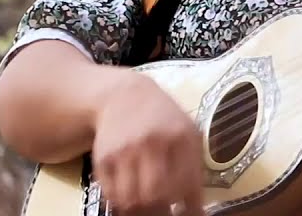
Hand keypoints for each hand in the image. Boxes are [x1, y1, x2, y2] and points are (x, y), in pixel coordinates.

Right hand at [90, 69, 204, 215]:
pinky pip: (112, 195)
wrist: (124, 97)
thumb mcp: (188, 133)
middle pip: (158, 194)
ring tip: (148, 202)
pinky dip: (122, 202)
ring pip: (132, 199)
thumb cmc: (163, 119)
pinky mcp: (103, 159)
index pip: (186, 183)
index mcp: (181, 136)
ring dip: (141, 208)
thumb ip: (196, 169)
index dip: (188, 205)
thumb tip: (198, 211)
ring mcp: (126, 150)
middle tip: (164, 206)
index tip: (186, 212)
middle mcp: (152, 142)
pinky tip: (131, 193)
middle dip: (163, 206)